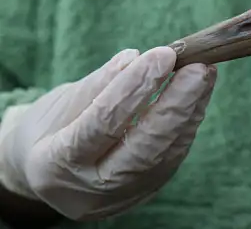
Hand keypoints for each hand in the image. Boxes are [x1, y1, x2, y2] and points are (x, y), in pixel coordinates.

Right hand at [0, 47, 215, 220]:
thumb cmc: (51, 130)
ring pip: (165, 154)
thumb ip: (99, 84)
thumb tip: (135, 57)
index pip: (103, 123)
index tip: (163, 55)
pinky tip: (197, 97)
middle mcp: (91, 189)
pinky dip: (188, 125)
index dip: (135, 87)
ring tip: (204, 76)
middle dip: (177, 104)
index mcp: (56, 164)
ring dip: (190, 112)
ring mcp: (121, 197)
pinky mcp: (145, 192)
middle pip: (144, 147)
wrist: (46, 174)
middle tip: (198, 67)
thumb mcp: (61, 104)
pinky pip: (172, 158)